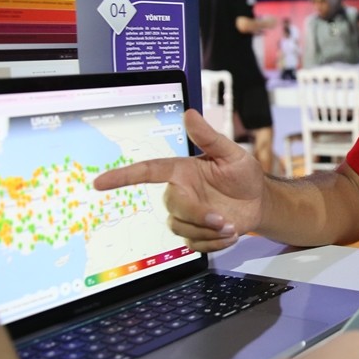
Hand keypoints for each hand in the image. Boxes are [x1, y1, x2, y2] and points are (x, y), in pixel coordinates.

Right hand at [93, 109, 265, 251]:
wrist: (259, 202)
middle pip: (173, 208)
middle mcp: (180, 192)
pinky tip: (230, 234)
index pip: (147, 171)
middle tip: (223, 220)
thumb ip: (209, 137)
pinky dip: (214, 243)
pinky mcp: (194, 232)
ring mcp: (186, 214)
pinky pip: (193, 244)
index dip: (122, 176)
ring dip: (209, 232)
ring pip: (181, 229)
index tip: (100, 182)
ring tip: (231, 226)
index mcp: (182, 171)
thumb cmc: (244, 174)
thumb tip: (190, 114)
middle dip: (198, 217)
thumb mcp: (232, 153)